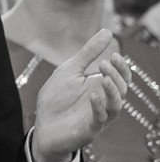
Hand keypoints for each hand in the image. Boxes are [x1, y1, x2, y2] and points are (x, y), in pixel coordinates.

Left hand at [32, 29, 130, 161]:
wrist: (41, 124)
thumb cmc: (57, 98)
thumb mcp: (70, 70)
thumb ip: (88, 53)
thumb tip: (107, 31)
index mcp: (101, 88)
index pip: (122, 77)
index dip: (122, 68)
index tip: (114, 56)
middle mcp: (105, 102)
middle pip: (121, 89)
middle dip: (116, 76)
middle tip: (104, 64)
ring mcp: (98, 117)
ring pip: (116, 106)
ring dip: (112, 91)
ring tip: (103, 78)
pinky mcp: (88, 130)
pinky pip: (99, 120)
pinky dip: (99, 108)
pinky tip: (93, 96)